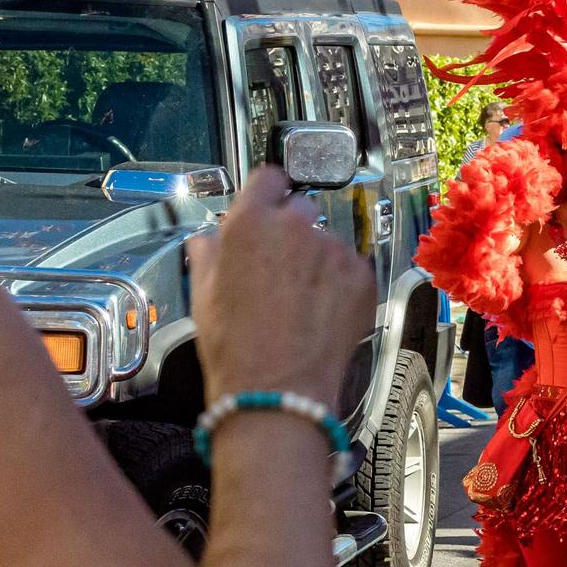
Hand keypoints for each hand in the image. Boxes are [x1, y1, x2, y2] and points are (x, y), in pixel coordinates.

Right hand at [190, 167, 374, 401]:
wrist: (278, 388)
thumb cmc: (233, 344)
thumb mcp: (203, 292)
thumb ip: (210, 252)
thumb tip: (209, 238)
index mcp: (251, 221)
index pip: (269, 178)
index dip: (267, 194)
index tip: (268, 208)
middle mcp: (298, 226)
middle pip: (300, 209)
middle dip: (291, 231)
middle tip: (281, 269)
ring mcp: (335, 250)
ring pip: (327, 242)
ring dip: (317, 260)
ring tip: (302, 301)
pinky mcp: (363, 276)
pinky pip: (350, 268)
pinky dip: (340, 283)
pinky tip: (322, 312)